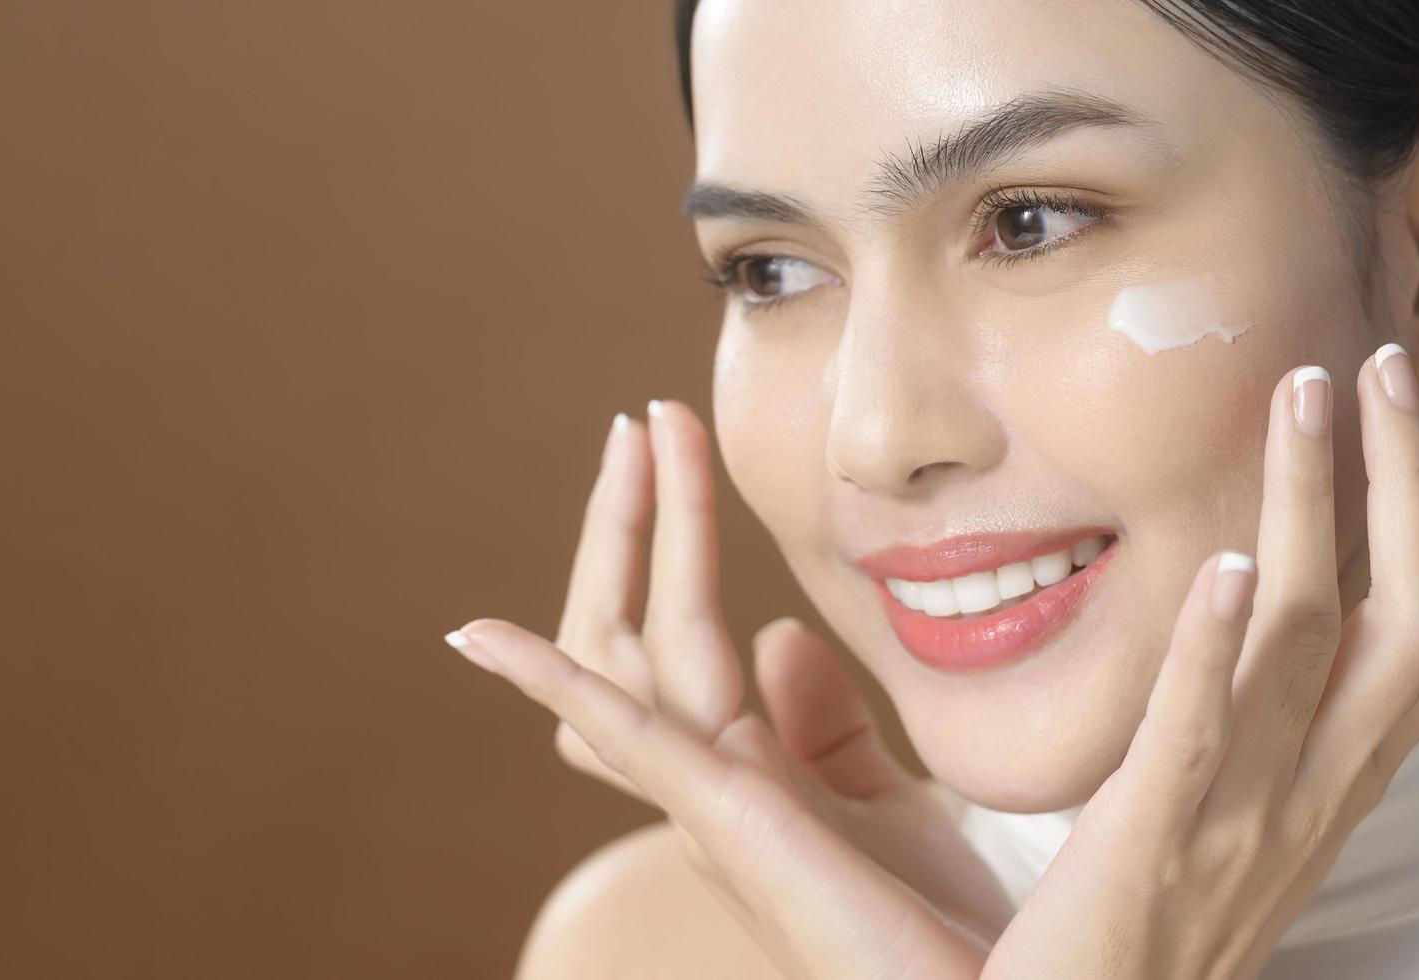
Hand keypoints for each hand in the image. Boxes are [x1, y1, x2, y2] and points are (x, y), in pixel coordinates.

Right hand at [445, 398, 1008, 977]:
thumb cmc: (940, 926)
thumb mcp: (883, 803)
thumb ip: (826, 727)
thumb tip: (781, 633)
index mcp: (740, 775)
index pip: (669, 638)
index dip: (660, 540)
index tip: (672, 440)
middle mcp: (703, 786)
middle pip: (627, 633)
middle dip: (631, 523)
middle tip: (645, 416)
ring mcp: (702, 803)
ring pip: (624, 650)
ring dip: (625, 536)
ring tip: (639, 436)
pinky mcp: (718, 818)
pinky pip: (615, 734)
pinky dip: (545, 681)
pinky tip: (479, 635)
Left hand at [981, 345, 1418, 978]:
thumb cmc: (1151, 914)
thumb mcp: (1238, 804)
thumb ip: (1255, 708)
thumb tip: (1248, 597)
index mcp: (1342, 773)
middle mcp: (1322, 788)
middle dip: (1418, 482)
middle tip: (1387, 361)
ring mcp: (1249, 814)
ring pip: (1322, 643)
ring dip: (1321, 506)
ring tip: (1305, 393)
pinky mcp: (1156, 838)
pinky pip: (1205, 731)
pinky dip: (1222, 643)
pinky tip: (1229, 562)